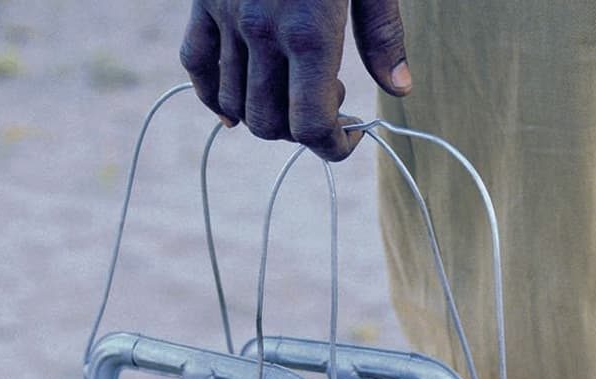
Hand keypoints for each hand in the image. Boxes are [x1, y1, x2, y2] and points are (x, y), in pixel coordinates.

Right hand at [180, 0, 411, 160]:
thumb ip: (384, 37)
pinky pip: (196, 66)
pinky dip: (214, 94)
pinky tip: (236, 104)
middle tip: (331, 103)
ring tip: (296, 86)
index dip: (334, 147)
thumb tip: (399, 90)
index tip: (353, 135)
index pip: (311, 127)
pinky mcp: (204, 1)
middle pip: (272, 125)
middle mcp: (263, 34)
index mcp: (310, 34)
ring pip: (235, 105)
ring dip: (268, 115)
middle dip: (304, 133)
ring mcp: (227, 18)